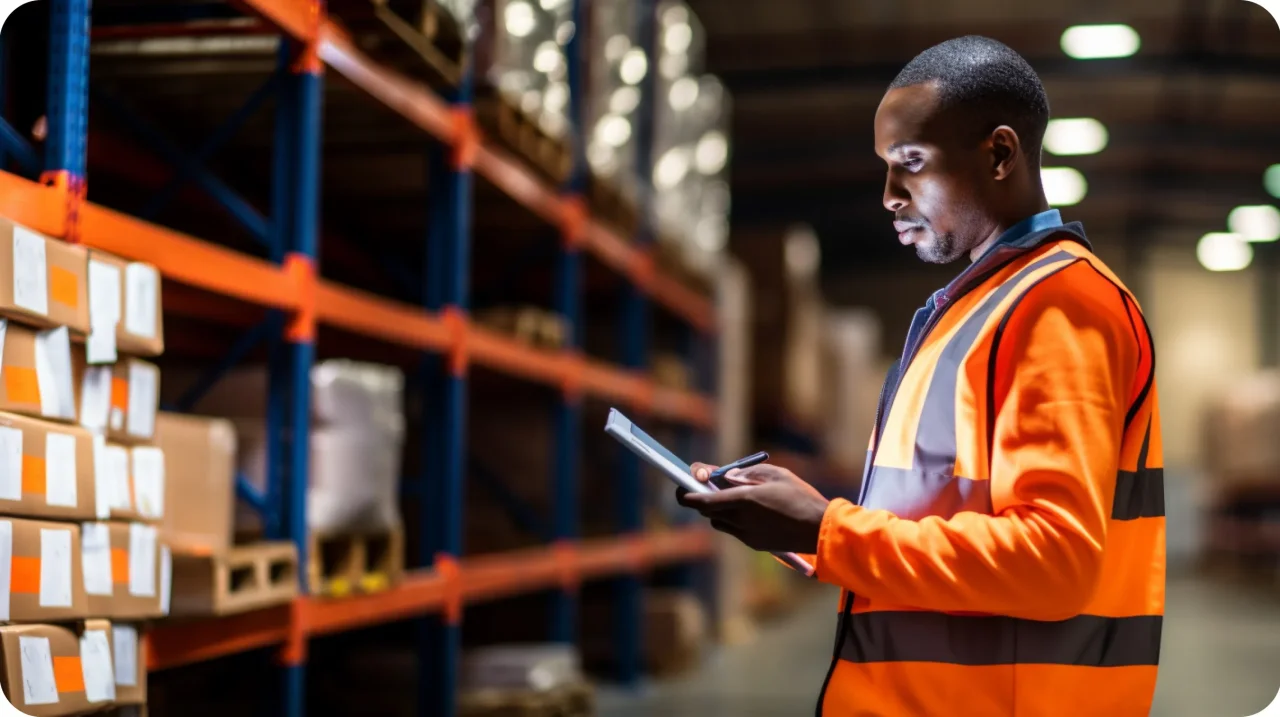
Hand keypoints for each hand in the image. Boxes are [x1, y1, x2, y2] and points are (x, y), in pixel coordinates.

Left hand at [678, 463, 828, 553]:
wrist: (820, 530)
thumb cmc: (800, 496)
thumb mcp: (775, 475)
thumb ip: (746, 475)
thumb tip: (724, 477)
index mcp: (744, 500)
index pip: (703, 501)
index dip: (687, 495)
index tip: (680, 487)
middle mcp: (741, 520)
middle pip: (708, 512)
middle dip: (703, 499)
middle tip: (707, 485)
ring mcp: (747, 535)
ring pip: (719, 523)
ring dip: (718, 511)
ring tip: (732, 498)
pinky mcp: (755, 544)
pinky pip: (735, 531)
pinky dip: (733, 520)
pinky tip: (750, 511)